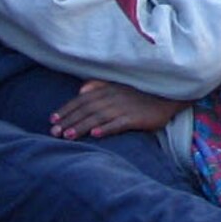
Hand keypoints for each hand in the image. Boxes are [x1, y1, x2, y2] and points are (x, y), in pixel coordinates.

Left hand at [50, 79, 181, 139]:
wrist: (167, 97)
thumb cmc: (141, 93)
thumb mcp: (119, 85)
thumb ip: (99, 85)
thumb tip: (80, 90)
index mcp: (107, 89)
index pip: (81, 100)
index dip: (66, 109)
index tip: (52, 119)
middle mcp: (113, 97)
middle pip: (86, 109)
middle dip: (68, 120)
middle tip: (53, 132)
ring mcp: (124, 108)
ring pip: (98, 117)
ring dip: (82, 126)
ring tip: (68, 135)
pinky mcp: (135, 118)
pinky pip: (118, 124)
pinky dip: (105, 128)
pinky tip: (95, 134)